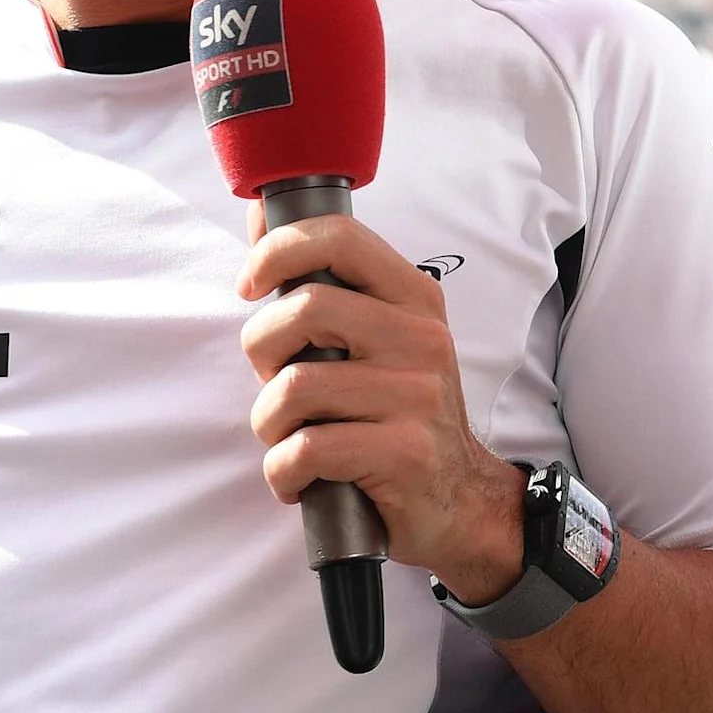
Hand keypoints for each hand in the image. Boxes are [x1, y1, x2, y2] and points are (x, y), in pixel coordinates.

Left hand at [239, 213, 525, 602]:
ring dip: (270, 423)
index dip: (279, 249)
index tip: (251, 285)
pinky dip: (283, 471)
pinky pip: (305, 450)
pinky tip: (299, 479)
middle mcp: (421, 339)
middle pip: (304, 307)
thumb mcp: (378, 337)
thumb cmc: (399, 413)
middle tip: (274, 381)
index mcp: (414, 300)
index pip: (340, 238)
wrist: (461, 499)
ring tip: (288, 439)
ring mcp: (416, 395)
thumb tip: (261, 213)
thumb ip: (324, 280)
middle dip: (261, 349)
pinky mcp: (403, 452)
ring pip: (294, 387)